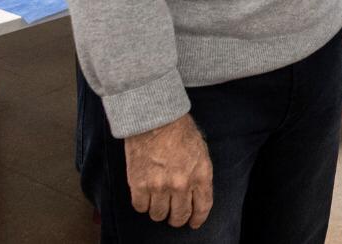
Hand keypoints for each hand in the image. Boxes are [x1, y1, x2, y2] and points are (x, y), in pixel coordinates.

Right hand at [125, 114, 212, 228]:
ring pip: (158, 215)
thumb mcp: (200, 150)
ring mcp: (160, 186)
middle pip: (179, 215)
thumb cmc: (179, 130)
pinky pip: (140, 207)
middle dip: (177, 218)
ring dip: (158, 211)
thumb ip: (199, 173)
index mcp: (200, 174)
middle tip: (173, 215)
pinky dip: (142, 204)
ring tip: (158, 201)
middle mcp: (181, 184)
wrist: (155, 118)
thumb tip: (196, 192)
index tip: (194, 223)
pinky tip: (145, 195)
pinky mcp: (139, 185)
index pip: (202, 207)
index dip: (198, 218)